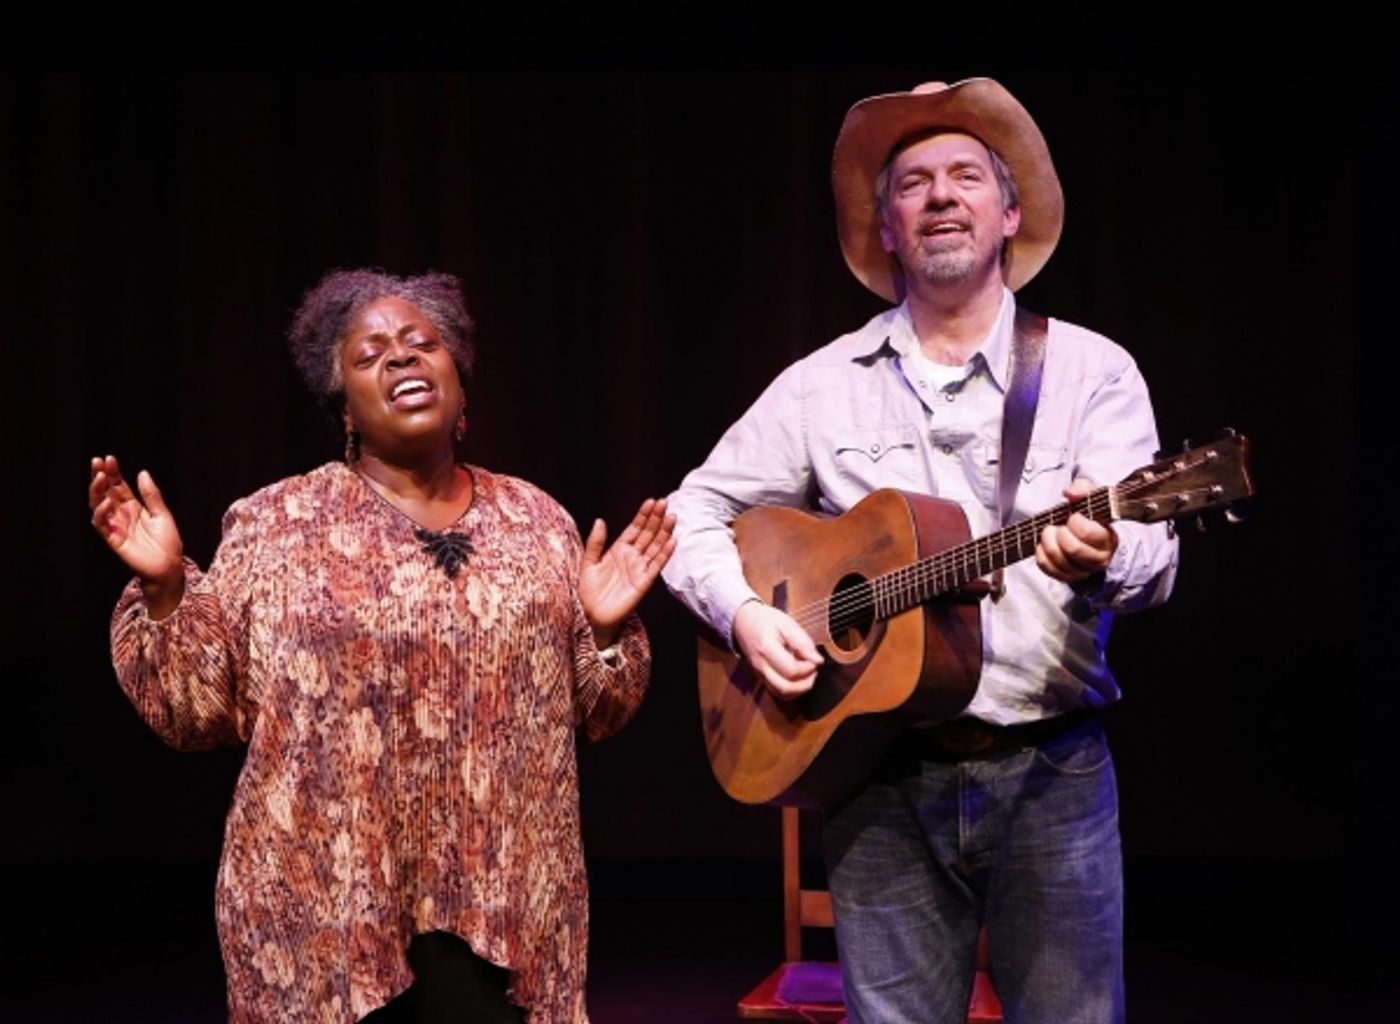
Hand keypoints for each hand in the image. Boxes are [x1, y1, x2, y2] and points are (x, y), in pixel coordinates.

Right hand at [89, 454, 185, 616]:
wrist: (169, 567)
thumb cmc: (168, 542)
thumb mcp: (162, 514)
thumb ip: (152, 495)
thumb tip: (143, 472)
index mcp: (134, 507)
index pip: (119, 486)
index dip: (114, 472)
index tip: (110, 458)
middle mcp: (122, 514)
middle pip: (106, 492)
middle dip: (100, 476)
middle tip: (97, 461)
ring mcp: (116, 526)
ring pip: (98, 505)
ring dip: (97, 491)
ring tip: (99, 476)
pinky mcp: (113, 539)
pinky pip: (101, 524)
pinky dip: (101, 513)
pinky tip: (105, 502)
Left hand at [578, 497, 676, 648]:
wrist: (591, 615)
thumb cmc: (588, 591)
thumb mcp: (587, 563)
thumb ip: (595, 543)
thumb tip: (600, 520)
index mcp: (618, 549)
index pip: (634, 528)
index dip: (643, 515)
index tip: (651, 501)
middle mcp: (632, 557)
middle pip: (648, 534)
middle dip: (656, 518)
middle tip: (664, 503)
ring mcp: (639, 569)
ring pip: (655, 547)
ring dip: (664, 532)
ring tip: (672, 517)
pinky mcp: (644, 582)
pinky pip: (657, 565)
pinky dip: (665, 554)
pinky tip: (672, 541)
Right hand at [732, 600, 822, 699]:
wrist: (743, 621)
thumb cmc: (765, 620)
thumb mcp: (787, 624)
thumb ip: (803, 642)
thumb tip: (817, 660)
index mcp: (766, 649)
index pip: (791, 670)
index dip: (808, 668)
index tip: (814, 659)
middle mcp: (761, 666)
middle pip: (785, 688)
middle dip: (806, 684)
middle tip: (814, 670)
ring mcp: (759, 674)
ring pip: (782, 694)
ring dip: (799, 689)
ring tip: (807, 674)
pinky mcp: (761, 678)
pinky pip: (777, 692)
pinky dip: (792, 690)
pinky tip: (798, 677)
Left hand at [1035, 478, 1117, 583]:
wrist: (1090, 535)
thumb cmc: (1090, 516)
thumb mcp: (1090, 496)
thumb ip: (1082, 489)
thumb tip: (1070, 494)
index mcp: (1107, 538)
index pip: (1087, 533)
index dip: (1074, 522)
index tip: (1073, 517)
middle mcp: (1099, 558)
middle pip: (1073, 549)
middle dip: (1059, 534)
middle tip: (1057, 526)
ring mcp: (1083, 570)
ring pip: (1060, 561)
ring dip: (1048, 543)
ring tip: (1049, 533)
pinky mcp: (1068, 577)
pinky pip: (1050, 569)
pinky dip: (1042, 556)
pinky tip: (1043, 546)